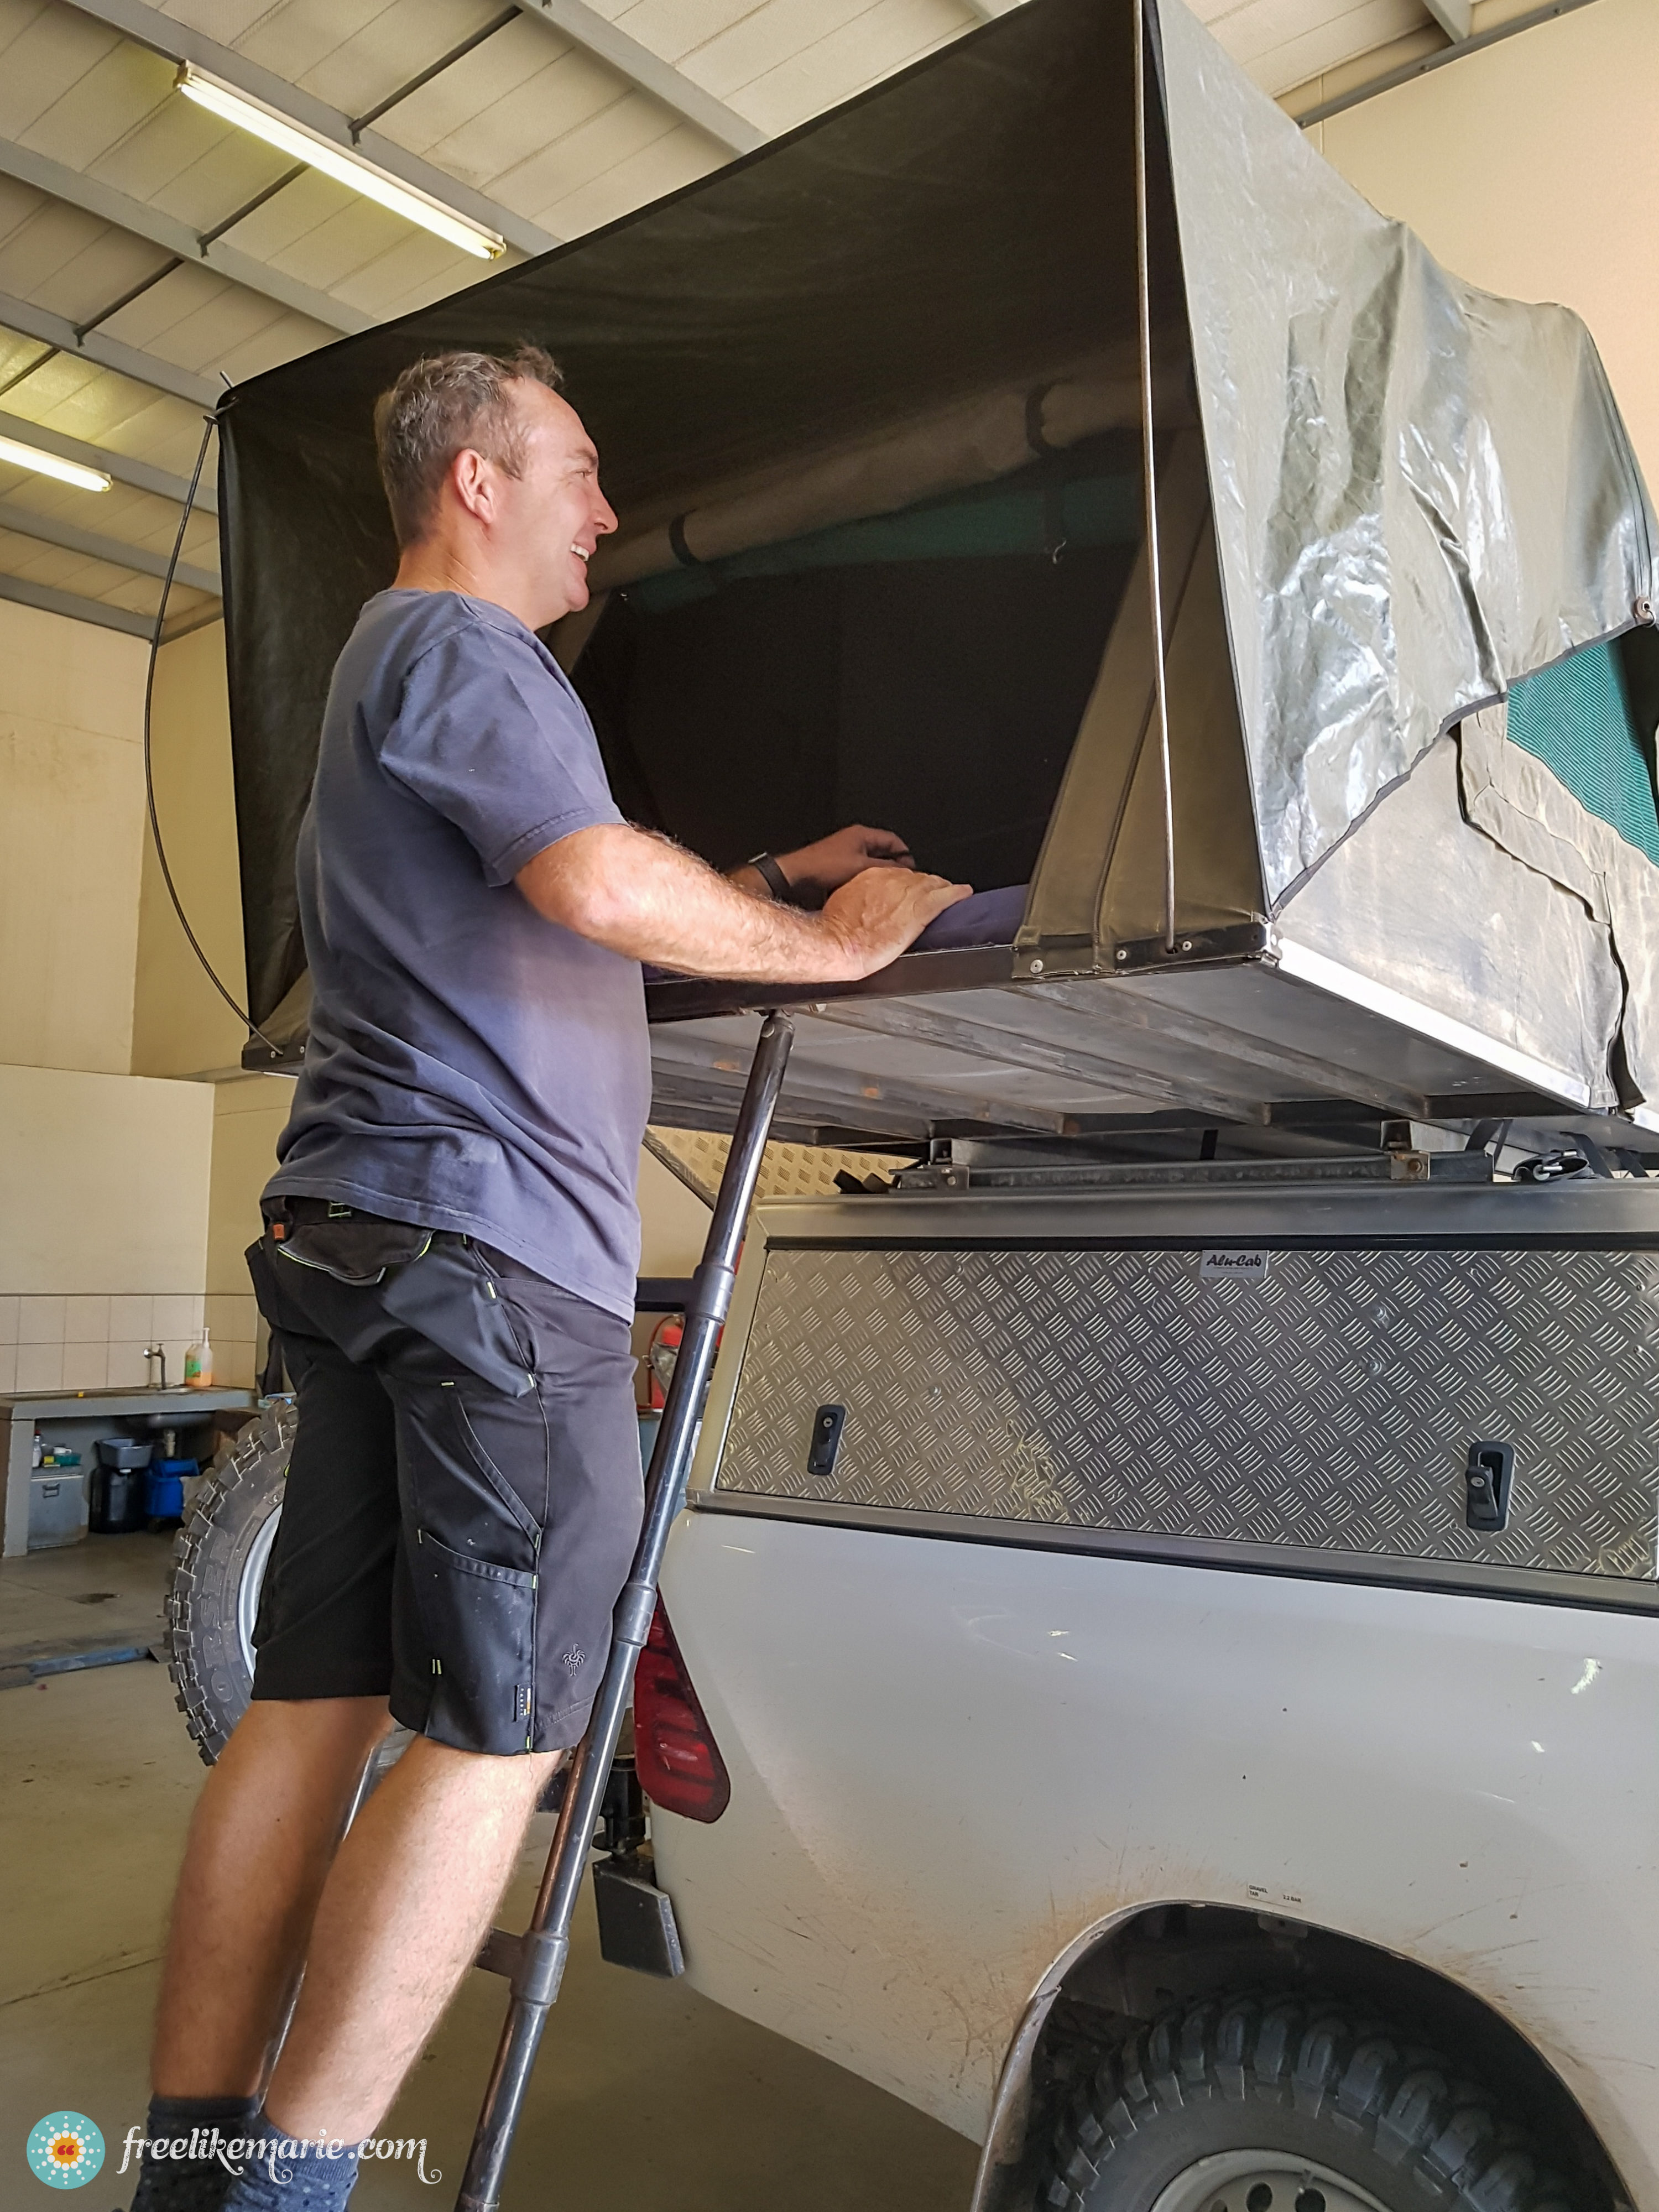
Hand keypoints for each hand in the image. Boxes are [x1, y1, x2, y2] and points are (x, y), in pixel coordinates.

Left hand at [774, 824, 912, 904]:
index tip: (913, 871)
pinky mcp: (838, 868)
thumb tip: (905, 872)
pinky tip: (868, 893)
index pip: (894, 840)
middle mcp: (854, 842)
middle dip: (893, 867)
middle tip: (901, 883)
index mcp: (862, 835)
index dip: (906, 855)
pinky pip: (859, 874)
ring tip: (885, 890)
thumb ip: (886, 868)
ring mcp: (845, 855)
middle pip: (884, 853)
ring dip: (878, 877)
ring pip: (871, 865)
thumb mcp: (862, 867)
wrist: (796, 878)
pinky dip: (865, 882)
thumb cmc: (823, 867)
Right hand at [820, 866, 971, 977]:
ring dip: (942, 889)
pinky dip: (957, 895)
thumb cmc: (836, 931)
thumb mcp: (843, 906)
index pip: (896, 875)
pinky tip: (964, 894)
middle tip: (932, 895)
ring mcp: (906, 893)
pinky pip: (944, 897)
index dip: (906, 885)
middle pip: (917, 877)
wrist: (838, 943)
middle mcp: (891, 880)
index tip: (908, 894)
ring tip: (951, 893)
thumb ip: (859, 902)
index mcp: (870, 877)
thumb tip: (865, 909)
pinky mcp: (918, 910)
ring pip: (932, 884)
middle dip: (926, 886)